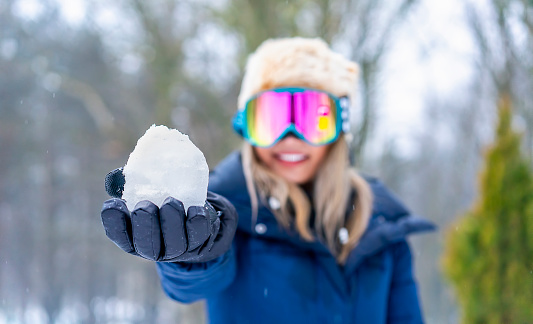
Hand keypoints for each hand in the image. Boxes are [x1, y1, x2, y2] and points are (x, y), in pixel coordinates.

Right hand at [100, 169, 237, 262]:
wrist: (193, 216)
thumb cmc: (160, 202)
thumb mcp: (143, 193)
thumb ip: (127, 184)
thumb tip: (116, 175)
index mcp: (133, 237)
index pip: (118, 235)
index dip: (114, 222)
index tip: (114, 203)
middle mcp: (153, 248)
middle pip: (146, 245)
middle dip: (145, 225)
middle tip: (145, 206)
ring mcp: (176, 249)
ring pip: (174, 243)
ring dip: (171, 222)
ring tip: (171, 202)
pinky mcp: (198, 243)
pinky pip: (198, 236)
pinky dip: (196, 223)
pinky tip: (196, 210)